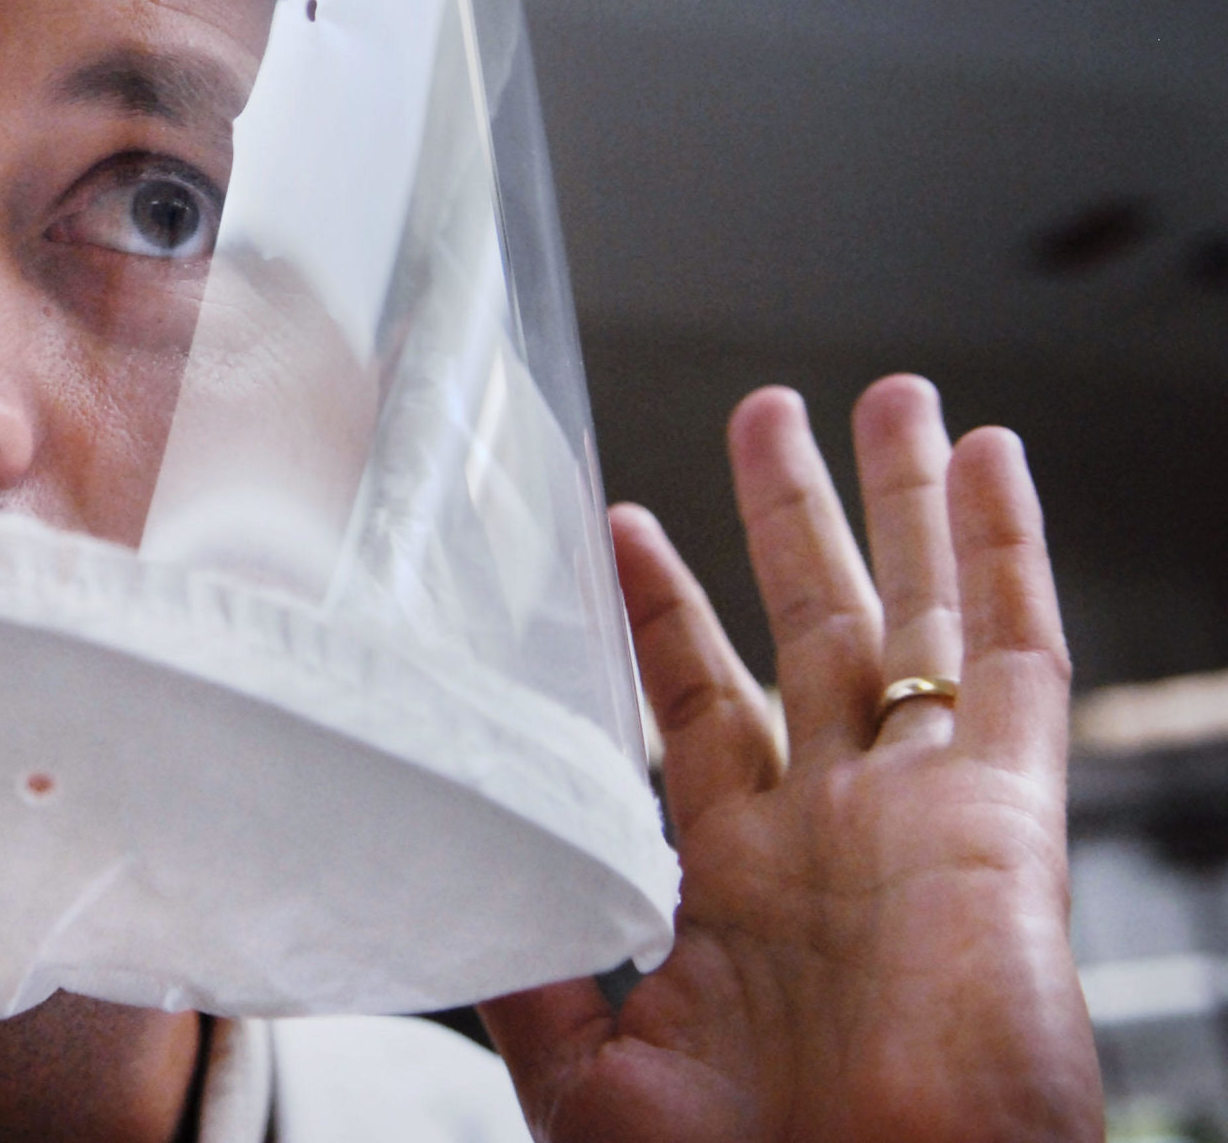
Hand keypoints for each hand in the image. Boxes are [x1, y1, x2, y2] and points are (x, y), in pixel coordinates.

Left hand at [478, 377, 1100, 1141]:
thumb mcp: (589, 1074)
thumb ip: (531, 972)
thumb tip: (452, 887)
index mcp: (741, 885)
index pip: (696, 705)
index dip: (660, 611)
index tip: (615, 524)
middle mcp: (835, 833)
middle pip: (810, 632)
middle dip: (790, 519)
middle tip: (770, 409)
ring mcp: (924, 817)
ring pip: (915, 620)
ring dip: (903, 504)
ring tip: (890, 393)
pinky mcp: (1005, 825)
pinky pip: (1016, 666)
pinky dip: (1006, 558)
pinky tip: (996, 463)